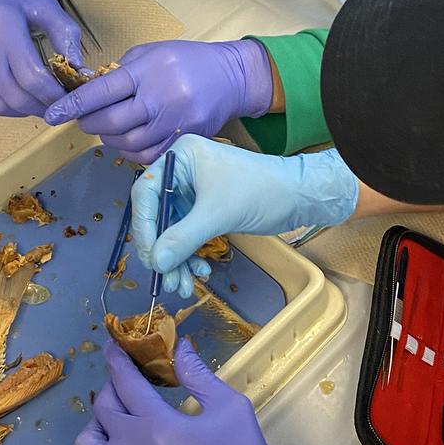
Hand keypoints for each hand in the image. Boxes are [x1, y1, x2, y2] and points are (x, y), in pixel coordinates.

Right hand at [0, 0, 81, 115]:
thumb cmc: (0, 0)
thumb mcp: (39, 5)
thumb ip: (66, 33)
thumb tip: (80, 69)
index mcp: (3, 29)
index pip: (34, 78)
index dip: (54, 95)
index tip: (66, 98)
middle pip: (15, 98)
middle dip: (39, 107)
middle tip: (50, 104)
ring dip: (18, 110)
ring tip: (29, 99)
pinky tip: (3, 92)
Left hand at [43, 39, 273, 163]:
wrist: (231, 77)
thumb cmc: (187, 60)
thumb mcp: (152, 52)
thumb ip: (121, 70)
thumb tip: (90, 90)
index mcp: (148, 70)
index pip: (103, 90)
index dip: (74, 104)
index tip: (52, 114)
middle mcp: (161, 98)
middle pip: (112, 122)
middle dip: (89, 123)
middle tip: (83, 120)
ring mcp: (174, 123)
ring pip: (127, 143)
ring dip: (109, 138)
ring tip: (108, 127)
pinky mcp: (184, 141)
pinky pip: (147, 156)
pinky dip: (130, 152)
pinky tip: (128, 140)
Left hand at [73, 340, 270, 444]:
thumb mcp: (230, 411)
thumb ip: (200, 376)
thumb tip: (180, 347)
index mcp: (157, 426)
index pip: (126, 382)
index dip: (116, 359)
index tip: (112, 346)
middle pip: (104, 407)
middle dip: (113, 385)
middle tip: (128, 380)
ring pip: (88, 443)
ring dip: (98, 423)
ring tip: (120, 417)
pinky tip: (123, 442)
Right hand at [131, 135, 357, 296]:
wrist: (299, 196)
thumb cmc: (260, 191)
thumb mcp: (217, 214)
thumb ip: (182, 238)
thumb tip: (155, 263)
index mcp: (180, 157)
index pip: (146, 192)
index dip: (144, 227)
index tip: (149, 258)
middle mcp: (182, 172)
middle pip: (157, 216)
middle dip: (163, 250)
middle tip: (166, 279)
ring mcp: (193, 192)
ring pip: (172, 231)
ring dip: (176, 260)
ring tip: (182, 287)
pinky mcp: (205, 210)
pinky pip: (187, 236)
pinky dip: (190, 256)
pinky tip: (199, 272)